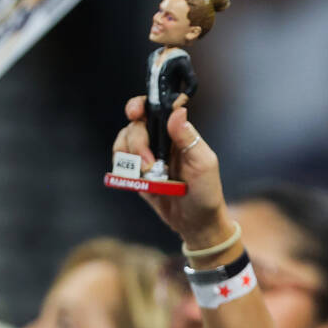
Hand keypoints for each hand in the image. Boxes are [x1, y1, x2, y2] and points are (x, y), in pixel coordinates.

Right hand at [112, 96, 233, 251]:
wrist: (196, 223)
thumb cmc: (206, 192)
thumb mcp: (203, 164)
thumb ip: (188, 138)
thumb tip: (178, 111)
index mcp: (179, 133)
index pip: (157, 108)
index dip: (142, 105)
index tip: (134, 112)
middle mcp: (162, 141)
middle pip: (136, 126)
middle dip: (137, 143)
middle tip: (149, 164)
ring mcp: (148, 156)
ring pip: (124, 141)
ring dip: (130, 156)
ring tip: (147, 174)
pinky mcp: (138, 173)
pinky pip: (121, 162)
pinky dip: (123, 168)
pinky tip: (138, 178)